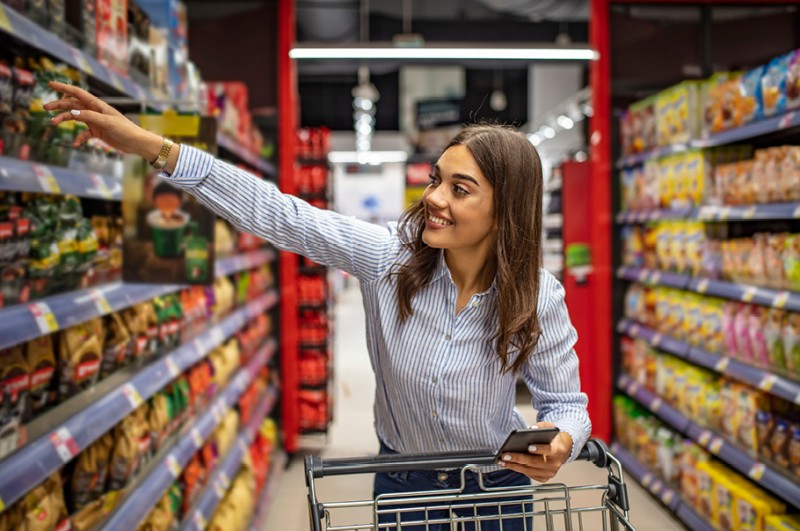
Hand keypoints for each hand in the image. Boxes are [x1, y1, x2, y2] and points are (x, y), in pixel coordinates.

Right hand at [44, 81, 162, 161]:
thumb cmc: (125, 129)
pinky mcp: (97, 132)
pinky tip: (76, 144)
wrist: (136, 143)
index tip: (50, 84)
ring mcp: (95, 121)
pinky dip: (78, 138)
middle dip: (59, 105)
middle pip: (73, 104)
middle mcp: (95, 111)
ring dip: (64, 119)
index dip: (64, 88)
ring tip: (52, 123)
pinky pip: (83, 134)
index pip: (78, 93)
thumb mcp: (107, 122)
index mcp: (98, 105)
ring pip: (75, 117)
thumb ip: (89, 116)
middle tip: (45, 107)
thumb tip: (71, 111)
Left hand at [496, 423, 572, 482]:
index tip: (529, 447)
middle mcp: (554, 463)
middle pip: (535, 462)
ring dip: (514, 466)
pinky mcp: (544, 478)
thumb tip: (532, 428)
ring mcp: (550, 472)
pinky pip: (529, 475)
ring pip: (530, 470)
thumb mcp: (550, 428)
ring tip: (502, 461)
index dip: (539, 449)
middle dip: (518, 459)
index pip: (549, 450)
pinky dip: (519, 470)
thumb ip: (541, 426)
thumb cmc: (553, 439)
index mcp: (558, 450)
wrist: (563, 450)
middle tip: (505, 455)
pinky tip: (509, 465)